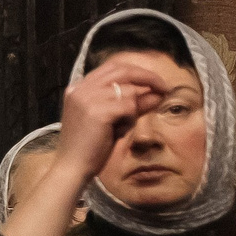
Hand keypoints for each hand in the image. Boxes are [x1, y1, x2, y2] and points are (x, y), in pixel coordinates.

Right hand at [57, 55, 178, 178]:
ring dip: (133, 109)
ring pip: (128, 91)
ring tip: (122, 127)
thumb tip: (158, 93)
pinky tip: (118, 132)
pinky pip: (129, 106)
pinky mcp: (97, 110)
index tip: (155, 82)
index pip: (112, 67)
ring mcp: (87, 98)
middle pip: (123, 70)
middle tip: (164, 88)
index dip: (137, 72)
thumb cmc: (89, 147)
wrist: (71, 168)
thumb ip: (132, 105)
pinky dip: (130, 119)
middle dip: (147, 77)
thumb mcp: (112, 121)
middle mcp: (80, 89)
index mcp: (78, 88)